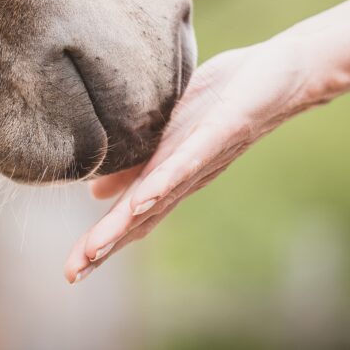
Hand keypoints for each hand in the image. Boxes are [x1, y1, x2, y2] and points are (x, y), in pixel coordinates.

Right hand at [64, 38, 323, 282]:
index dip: (102, 243)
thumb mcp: (167, 134)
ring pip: (158, 198)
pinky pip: (190, 161)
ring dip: (126, 223)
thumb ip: (136, 164)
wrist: (279, 77)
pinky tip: (143, 199)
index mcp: (168, 174)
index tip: (70, 270)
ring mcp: (202, 158)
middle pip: (139, 218)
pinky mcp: (219, 133)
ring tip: (96, 247)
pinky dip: (165, 182)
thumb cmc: (222, 103)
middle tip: (73, 272)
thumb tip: (98, 194)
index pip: (130, 216)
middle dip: (106, 244)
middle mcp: (184, 176)